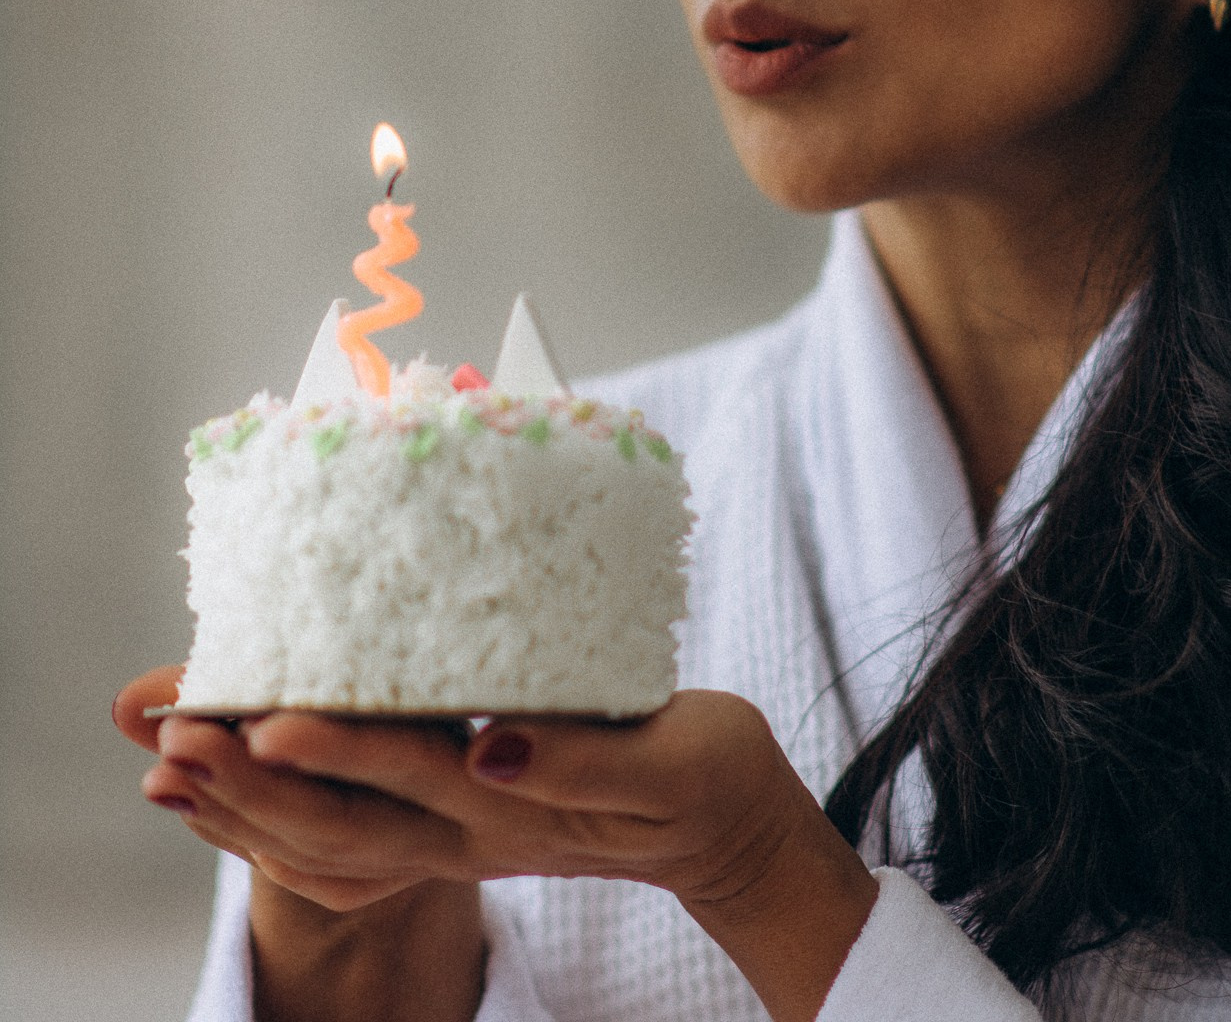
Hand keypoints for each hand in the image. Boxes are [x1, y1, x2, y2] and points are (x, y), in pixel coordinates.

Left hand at [114, 667, 876, 1020]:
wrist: (725, 832)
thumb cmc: (706, 778)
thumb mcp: (669, 760)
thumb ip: (579, 753)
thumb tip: (491, 744)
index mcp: (515, 807)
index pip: (406, 777)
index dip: (332, 750)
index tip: (259, 722)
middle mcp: (468, 834)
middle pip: (339, 826)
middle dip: (247, 786)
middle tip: (171, 739)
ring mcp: (456, 842)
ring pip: (326, 846)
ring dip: (242, 812)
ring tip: (168, 768)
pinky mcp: (456, 828)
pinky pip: (346, 846)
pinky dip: (279, 824)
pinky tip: (235, 792)